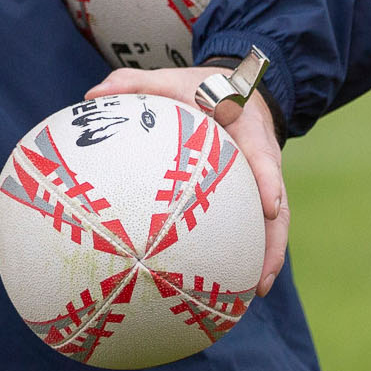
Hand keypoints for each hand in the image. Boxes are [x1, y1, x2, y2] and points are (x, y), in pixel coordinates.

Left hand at [85, 64, 289, 295]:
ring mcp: (262, 180)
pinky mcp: (253, 196)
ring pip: (273, 221)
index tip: (270, 207)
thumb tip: (91, 93)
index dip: (270, 179)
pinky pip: (253, 224)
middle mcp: (263, 157)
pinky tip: (227, 281)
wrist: (237, 91)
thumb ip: (136, 83)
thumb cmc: (200, 89)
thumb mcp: (172, 79)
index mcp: (248, 126)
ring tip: (253, 291)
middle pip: (278, 202)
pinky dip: (246, 251)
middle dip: (274, 238)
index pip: (264, 154)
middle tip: (261, 275)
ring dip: (266, 254)